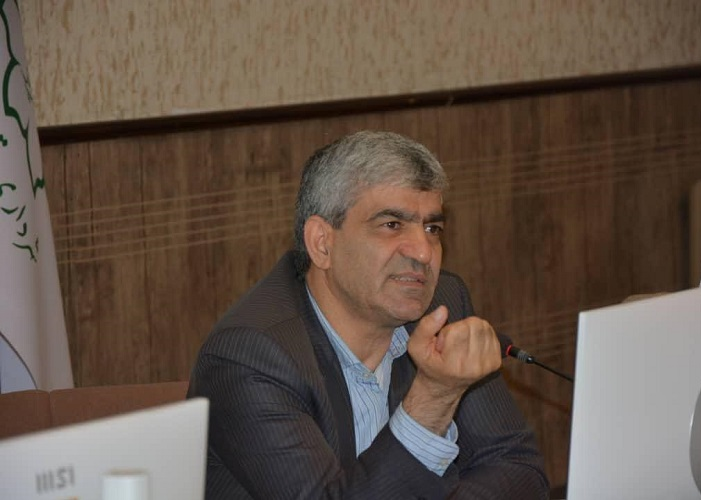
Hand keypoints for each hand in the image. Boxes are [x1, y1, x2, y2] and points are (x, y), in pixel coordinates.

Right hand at [402, 306, 501, 434]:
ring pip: (485, 327)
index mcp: (454, 364)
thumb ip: (426, 326)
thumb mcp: (416, 346)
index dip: (449, 330)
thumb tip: (443, 309)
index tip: (443, 343)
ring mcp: (487, 366)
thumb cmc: (429, 363)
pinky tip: (471, 346)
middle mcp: (474, 367)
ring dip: (472, 331)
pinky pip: (492, 334)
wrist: (444, 385)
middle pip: (475, 325)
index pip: (459, 329)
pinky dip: (482, 335)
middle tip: (453, 342)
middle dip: (462, 327)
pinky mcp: (496, 363)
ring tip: (461, 344)